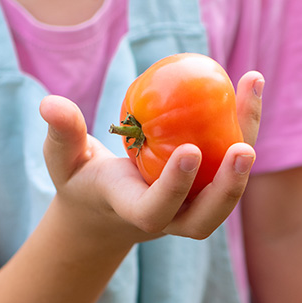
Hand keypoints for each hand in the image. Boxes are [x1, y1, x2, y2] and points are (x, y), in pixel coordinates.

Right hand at [38, 71, 263, 242]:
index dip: (174, 186)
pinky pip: (232, 162)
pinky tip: (248, 83)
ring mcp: (192, 208)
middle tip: (245, 149)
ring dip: (246, 146)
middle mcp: (171, 219)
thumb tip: (50, 103)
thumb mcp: (63, 159)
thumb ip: (61, 134)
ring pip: (228, 190)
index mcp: (134, 212)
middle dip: (229, 189)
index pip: (156, 210)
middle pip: (205, 219)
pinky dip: (243, 125)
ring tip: (250, 88)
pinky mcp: (207, 189)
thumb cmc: (81, 179)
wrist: (107, 208)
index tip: (190, 149)